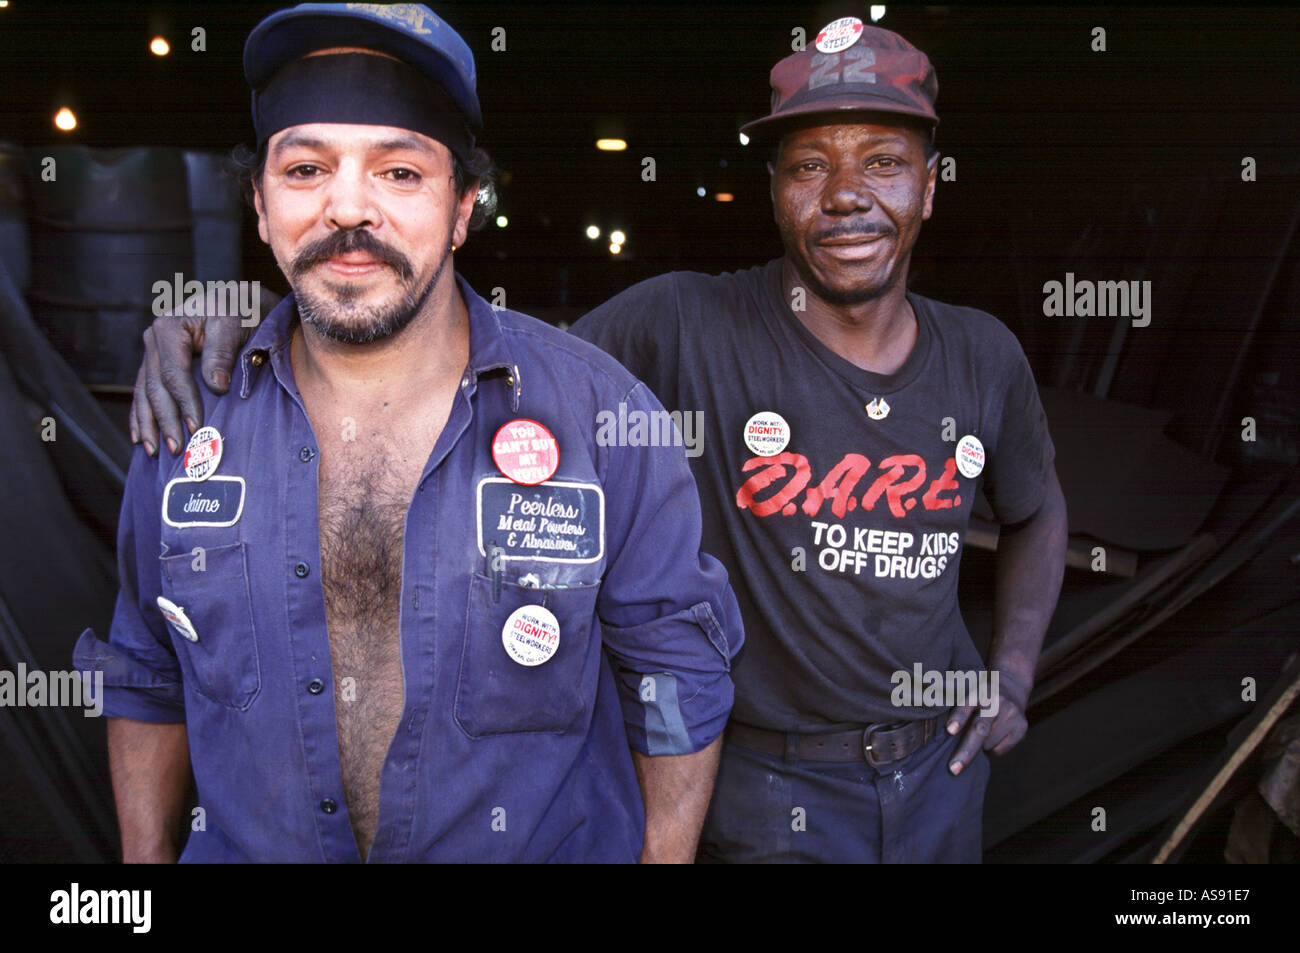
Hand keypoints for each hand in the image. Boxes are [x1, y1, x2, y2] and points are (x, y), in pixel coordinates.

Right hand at [130, 288, 278, 454]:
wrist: (240, 301)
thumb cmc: (240, 310)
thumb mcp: (234, 323)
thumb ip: (222, 352)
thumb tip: (216, 386)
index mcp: (169, 328)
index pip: (173, 375)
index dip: (183, 404)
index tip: (195, 428)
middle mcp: (154, 339)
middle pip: (155, 388)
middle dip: (163, 421)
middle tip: (175, 449)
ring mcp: (153, 351)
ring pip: (144, 393)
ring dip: (148, 424)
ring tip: (154, 450)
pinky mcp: (158, 361)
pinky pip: (144, 390)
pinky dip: (141, 414)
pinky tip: (139, 435)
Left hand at [945, 669, 1029, 774]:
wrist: (1012, 688)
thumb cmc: (980, 696)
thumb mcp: (968, 692)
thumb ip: (956, 707)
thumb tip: (945, 734)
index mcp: (979, 691)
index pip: (967, 705)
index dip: (958, 718)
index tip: (949, 730)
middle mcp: (998, 701)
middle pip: (980, 730)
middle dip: (966, 751)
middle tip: (954, 768)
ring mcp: (1012, 714)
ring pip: (989, 743)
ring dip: (979, 747)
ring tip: (980, 735)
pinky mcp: (1022, 727)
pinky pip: (1000, 749)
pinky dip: (991, 749)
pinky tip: (993, 736)